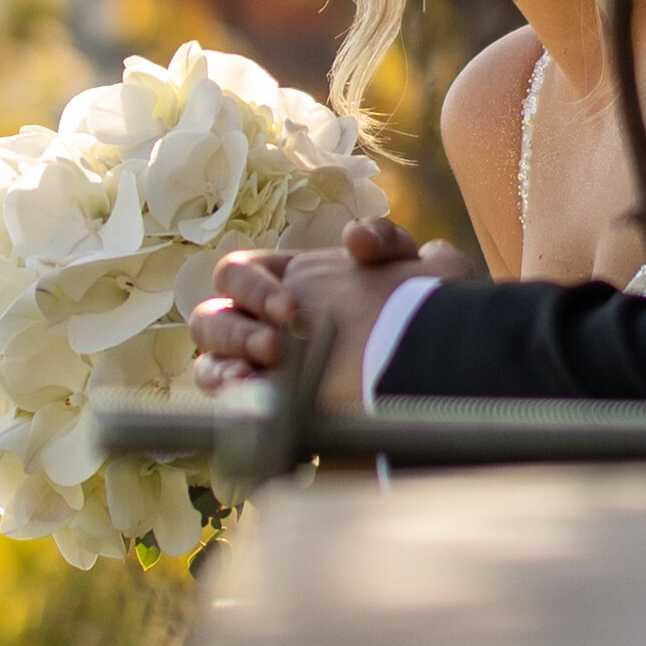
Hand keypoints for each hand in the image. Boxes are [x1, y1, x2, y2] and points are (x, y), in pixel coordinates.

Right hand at [188, 212, 434, 394]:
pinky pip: (227, 399)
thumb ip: (385, 240)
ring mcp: (260, 368)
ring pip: (209, 359)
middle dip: (238, 330)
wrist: (436, 378)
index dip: (252, 287)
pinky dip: (230, 396)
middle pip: (212, 317)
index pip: (237, 274)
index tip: (291, 309)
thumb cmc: (419, 319)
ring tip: (260, 376)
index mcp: (282, 284)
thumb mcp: (415, 271)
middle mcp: (261, 324)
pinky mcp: (268, 405)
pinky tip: (254, 400)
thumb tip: (354, 241)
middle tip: (277, 347)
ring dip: (227, 363)